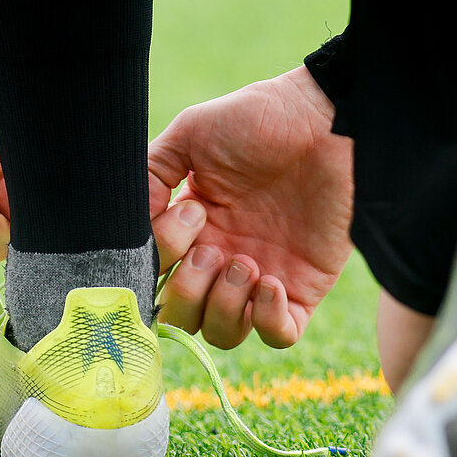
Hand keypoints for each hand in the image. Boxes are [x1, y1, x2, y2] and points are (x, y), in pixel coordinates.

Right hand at [148, 66, 352, 348]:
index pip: (155, 274)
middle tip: (211, 250)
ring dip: (223, 307)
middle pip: (183, 318)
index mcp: (193, 229)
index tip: (192, 212)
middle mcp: (222, 259)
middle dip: (186, 293)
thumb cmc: (259, 119)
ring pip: (223, 334)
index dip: (163, 258)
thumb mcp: (191, 136)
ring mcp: (261, 276)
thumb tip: (132, 224)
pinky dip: (267, 320)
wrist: (324, 119)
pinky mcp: (303, 287)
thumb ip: (151, 175)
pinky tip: (270, 282)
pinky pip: (279, 336)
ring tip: (245, 264)